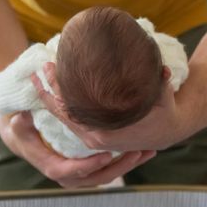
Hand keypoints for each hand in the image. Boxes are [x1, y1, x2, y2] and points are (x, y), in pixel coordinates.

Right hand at [0, 111, 155, 187]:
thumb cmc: (24, 130)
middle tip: (136, 152)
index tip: (106, 155)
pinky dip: (129, 160)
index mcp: (54, 167)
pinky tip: (145, 150)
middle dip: (120, 166)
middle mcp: (70, 176)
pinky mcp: (93, 167)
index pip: (73, 172)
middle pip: (98, 177)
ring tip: (148, 151)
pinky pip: (112, 168)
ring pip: (109, 174)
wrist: (27, 138)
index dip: (90, 165)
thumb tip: (20, 118)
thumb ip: (20, 124)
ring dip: (130, 164)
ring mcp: (83, 173)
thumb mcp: (18, 126)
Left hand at [33, 62, 187, 152]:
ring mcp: (93, 139)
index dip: (58, 88)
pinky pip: (70, 121)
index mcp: (106, 132)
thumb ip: (162, 84)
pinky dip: (59, 106)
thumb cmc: (164, 111)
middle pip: (63, 112)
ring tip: (40, 76)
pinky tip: (52, 90)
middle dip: (50, 89)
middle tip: (42, 66)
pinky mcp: (93, 138)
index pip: (72, 109)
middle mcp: (96, 138)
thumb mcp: (164, 97)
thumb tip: (163, 70)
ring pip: (64, 117)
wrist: (167, 132)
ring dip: (51, 98)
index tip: (48, 68)